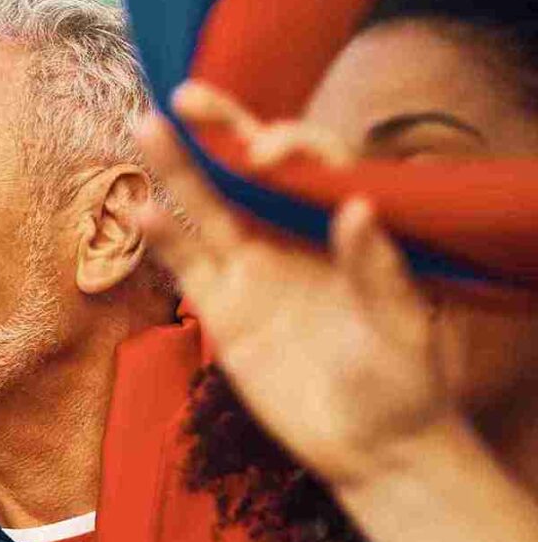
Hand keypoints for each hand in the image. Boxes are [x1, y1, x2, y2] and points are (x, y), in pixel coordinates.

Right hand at [141, 94, 461, 492]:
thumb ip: (377, 267)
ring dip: (178, 168)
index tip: (267, 152)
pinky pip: (187, 265)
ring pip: (208, 207)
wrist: (371, 446)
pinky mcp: (224, 310)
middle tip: (187, 95)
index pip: (316, 165)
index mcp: (347, 229)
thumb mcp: (403, 324)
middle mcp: (295, 238)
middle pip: (251, 170)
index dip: (291, 146)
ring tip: (146, 126)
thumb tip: (357, 205)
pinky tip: (138, 210)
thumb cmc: (404, 380)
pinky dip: (162, 238)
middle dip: (222, 128)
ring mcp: (255, 271)